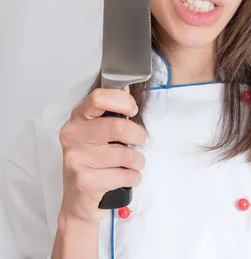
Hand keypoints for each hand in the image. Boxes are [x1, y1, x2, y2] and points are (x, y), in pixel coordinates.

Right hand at [58, 86, 145, 225]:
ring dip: (138, 161)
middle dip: (138, 135)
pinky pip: (126, 175)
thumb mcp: (95, 133)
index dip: (122, 101)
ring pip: (126, 154)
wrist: (77, 203)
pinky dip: (133, 177)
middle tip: (138, 140)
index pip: (98, 98)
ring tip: (131, 163)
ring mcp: (77, 160)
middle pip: (118, 127)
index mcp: (77, 119)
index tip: (132, 110)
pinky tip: (124, 177)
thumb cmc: (91, 162)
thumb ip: (109, 112)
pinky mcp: (86, 182)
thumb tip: (126, 86)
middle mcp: (73, 137)